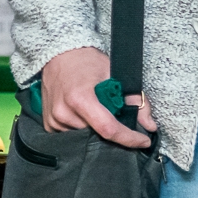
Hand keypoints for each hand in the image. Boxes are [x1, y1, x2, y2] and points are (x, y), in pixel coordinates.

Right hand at [39, 45, 154, 147]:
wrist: (60, 56)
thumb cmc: (88, 62)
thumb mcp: (116, 74)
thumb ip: (135, 100)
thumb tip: (150, 125)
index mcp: (80, 99)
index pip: (108, 129)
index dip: (128, 138)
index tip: (144, 141)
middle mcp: (63, 113)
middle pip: (97, 135)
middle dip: (114, 133)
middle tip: (124, 122)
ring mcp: (53, 120)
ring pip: (84, 137)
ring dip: (97, 131)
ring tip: (102, 114)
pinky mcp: (48, 124)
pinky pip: (71, 135)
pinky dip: (84, 129)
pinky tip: (88, 117)